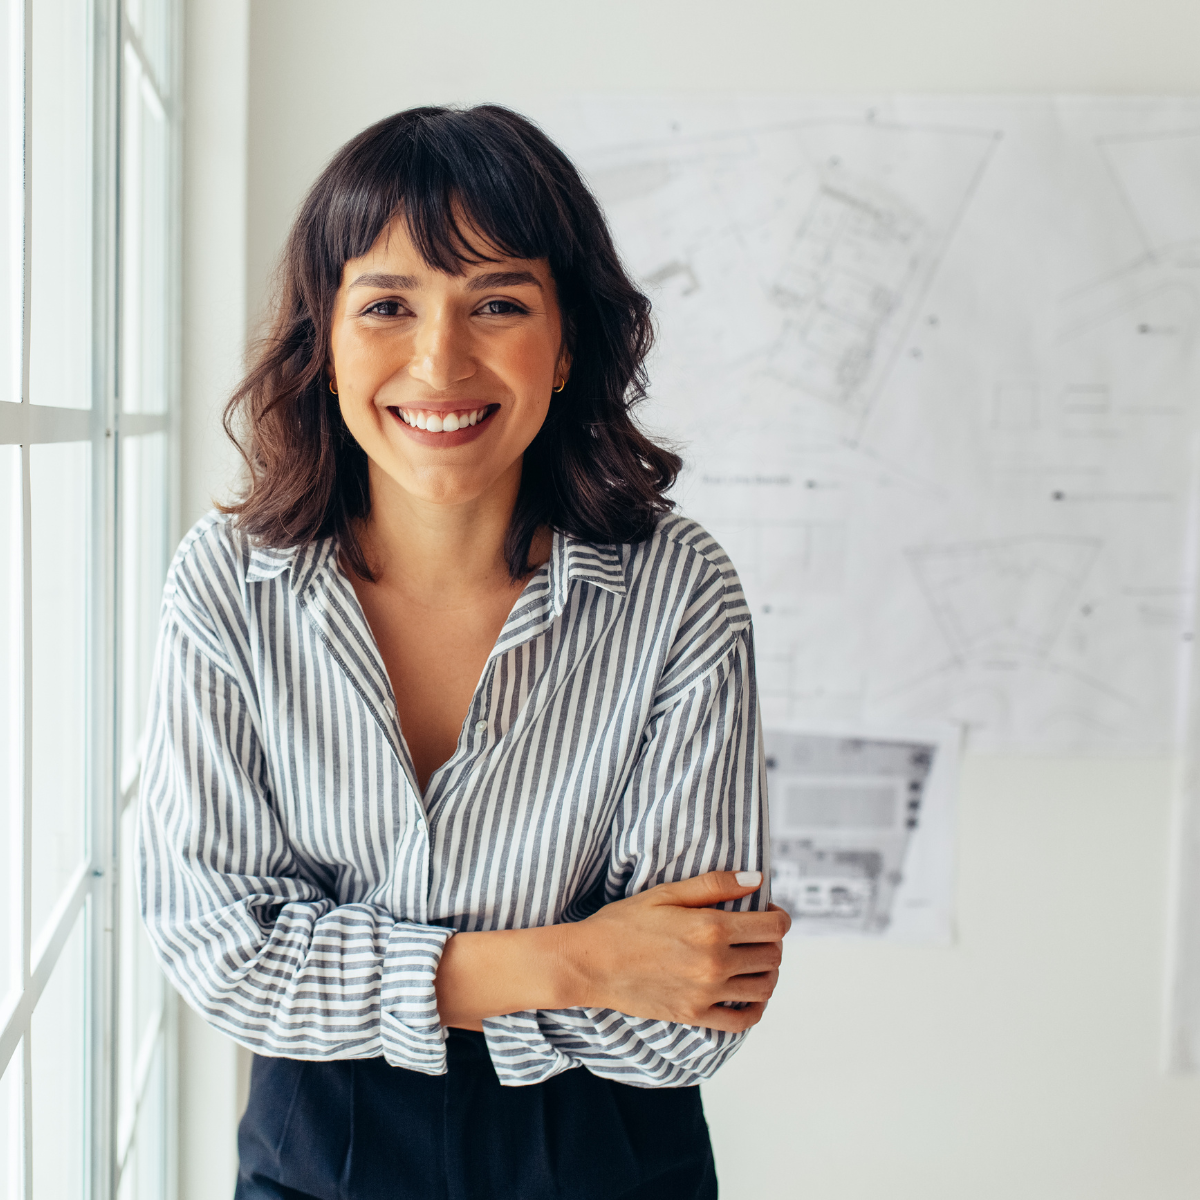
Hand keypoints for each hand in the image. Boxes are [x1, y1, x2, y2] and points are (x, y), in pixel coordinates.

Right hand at [565, 870, 790, 1032]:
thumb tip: (756, 880)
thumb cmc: (624, 923)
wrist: (590, 964)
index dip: (779, 917)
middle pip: (772, 956)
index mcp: (710, 928)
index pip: (773, 927)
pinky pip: (742, 1020)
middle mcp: (714, 963)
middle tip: (758, 933)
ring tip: (754, 960)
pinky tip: (748, 993)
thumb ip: (714, 885)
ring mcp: (706, 994)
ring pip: (764, 987)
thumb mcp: (667, 892)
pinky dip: (755, 1008)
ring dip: (768, 972)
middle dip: (773, 942)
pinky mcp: (695, 1016)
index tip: (770, 913)